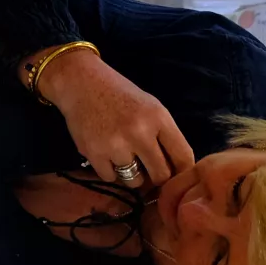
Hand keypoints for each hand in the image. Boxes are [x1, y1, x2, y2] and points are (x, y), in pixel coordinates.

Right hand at [35, 48, 195, 186]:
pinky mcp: (94, 154)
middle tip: (149, 172)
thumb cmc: (120, 94)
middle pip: (161, 176)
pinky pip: (110, 178)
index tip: (177, 177)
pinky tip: (107, 154)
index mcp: (159, 118)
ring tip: (125, 158)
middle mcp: (140, 133)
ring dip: (132, 175)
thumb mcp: (151, 107)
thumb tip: (177, 171)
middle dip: (157, 178)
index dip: (183, 172)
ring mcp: (116, 145)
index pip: (184, 157)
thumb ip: (165, 136)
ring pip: (135, 181)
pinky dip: (110, 171)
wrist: (81, 83)